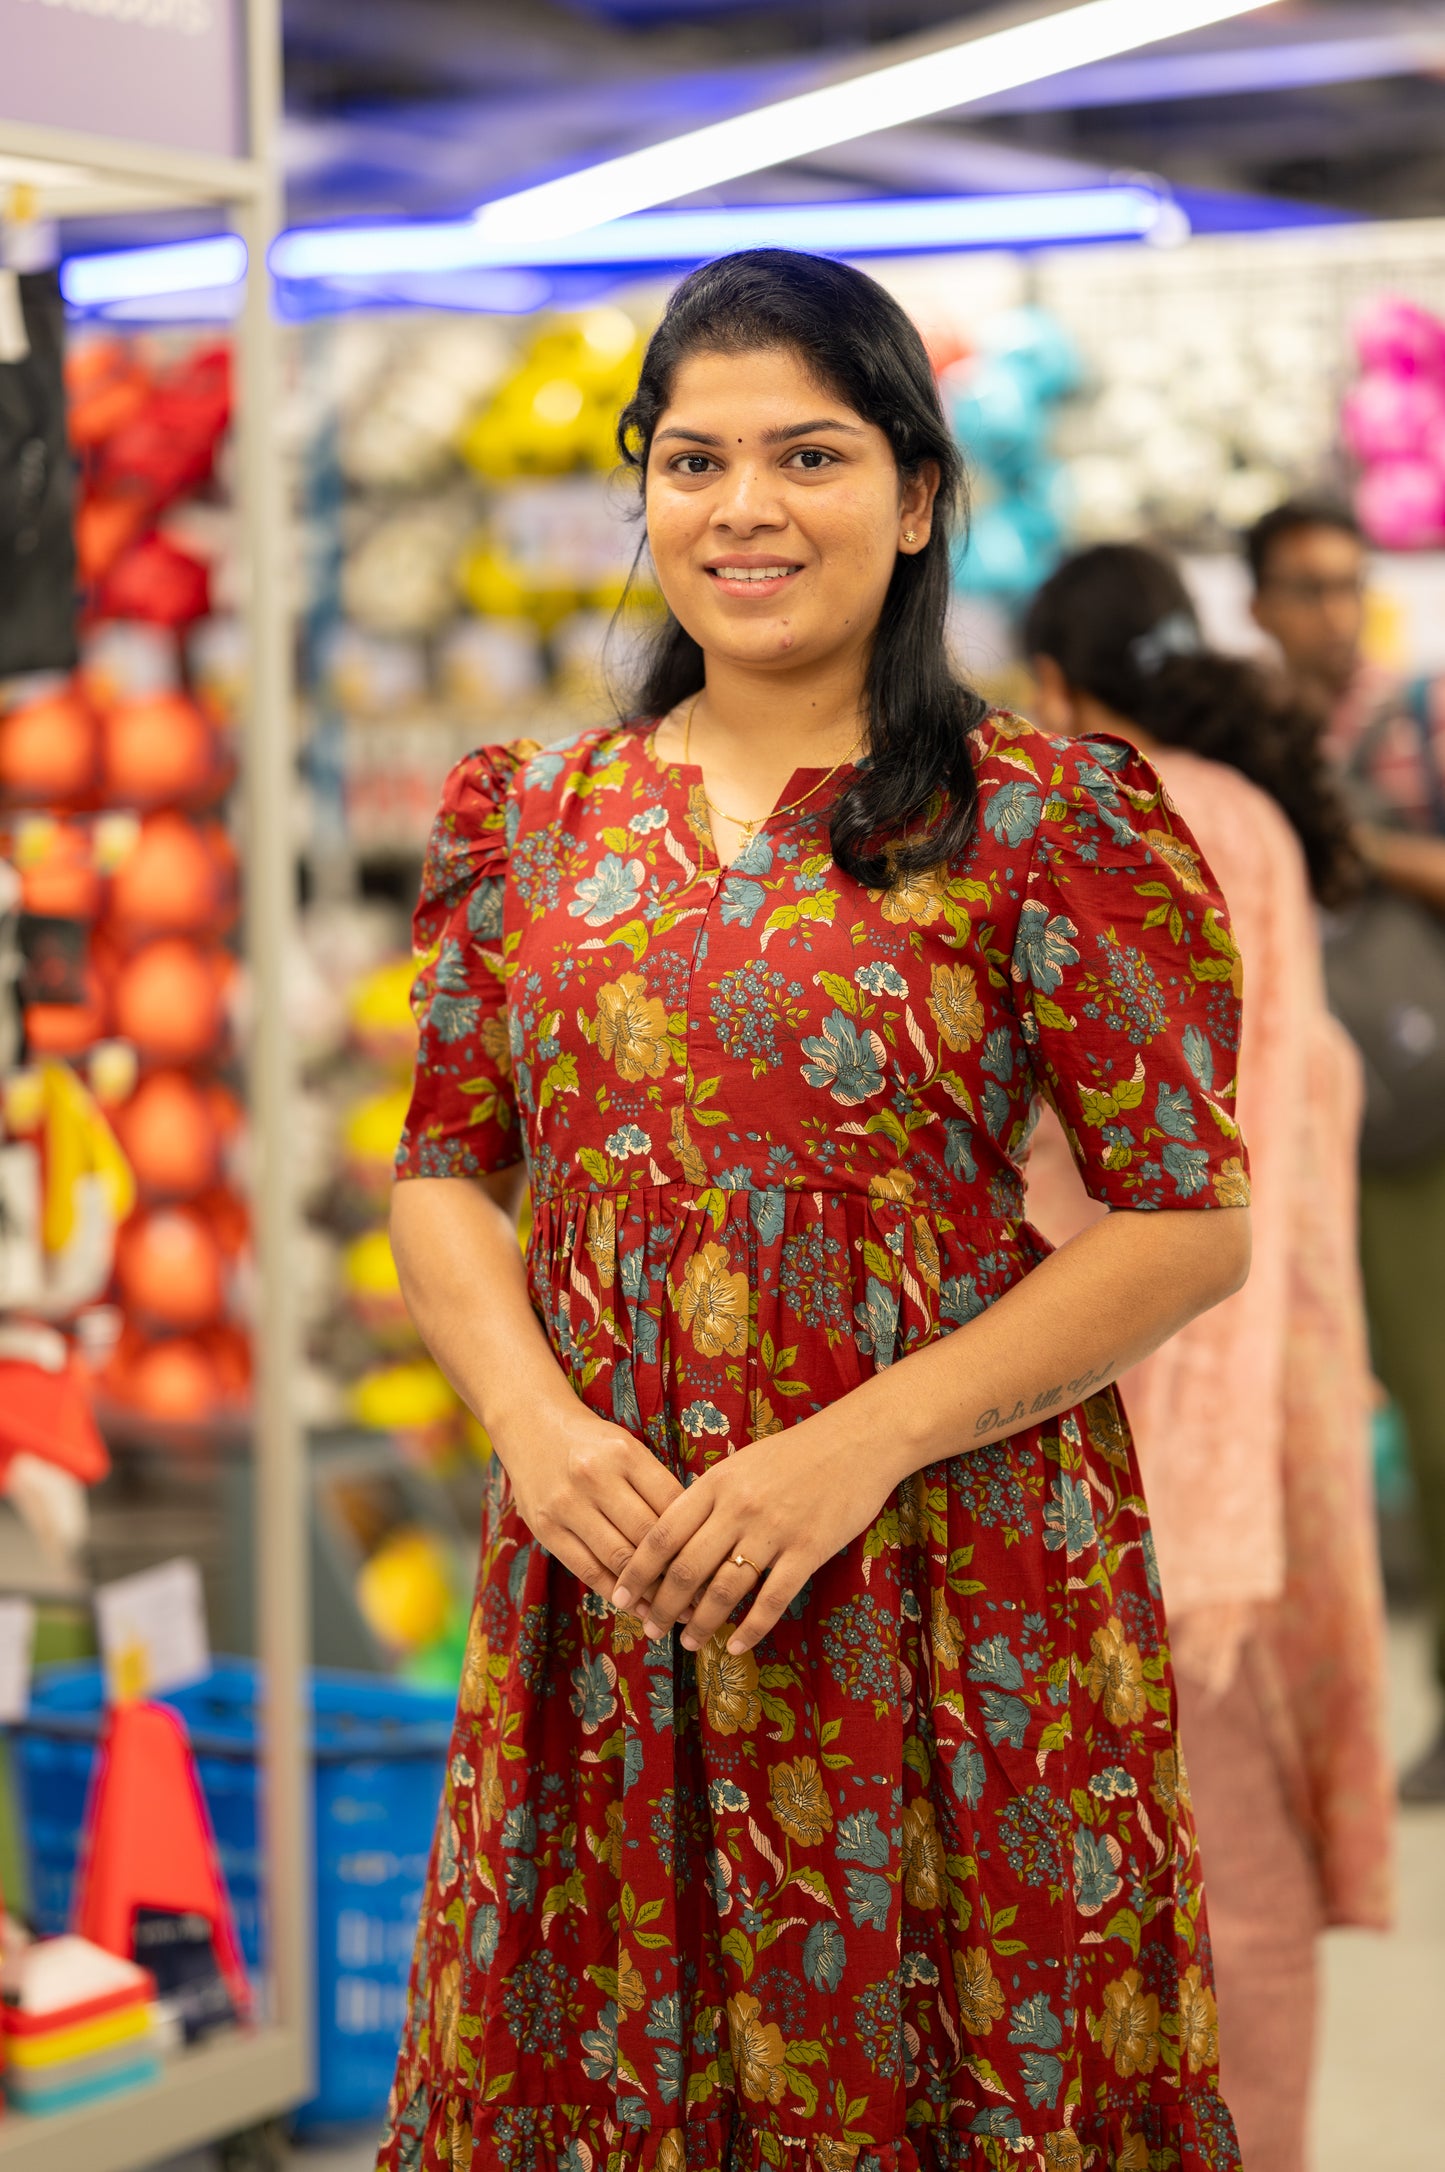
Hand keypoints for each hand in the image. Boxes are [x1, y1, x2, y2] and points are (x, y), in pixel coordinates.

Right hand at [498, 1401, 684, 1608]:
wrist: (531, 1425)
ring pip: (619, 1558)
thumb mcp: (627, 1448)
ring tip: (673, 1608)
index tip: (713, 1561)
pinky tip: (636, 1605)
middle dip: (677, 1569)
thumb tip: (696, 1534)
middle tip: (701, 1595)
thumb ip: (655, 1484)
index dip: (695, 1537)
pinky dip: (615, 1592)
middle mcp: (595, 1476)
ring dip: (649, 1589)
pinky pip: (587, 1570)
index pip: (671, 1502)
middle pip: (647, 1535)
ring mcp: (567, 1504)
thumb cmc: (592, 1442)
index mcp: (625, 1452)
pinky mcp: (546, 1529)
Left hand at [610, 1415, 896, 1655]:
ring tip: (688, 1643)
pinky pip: (772, 1600)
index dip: (636, 1569)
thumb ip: (708, 1497)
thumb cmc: (795, 1454)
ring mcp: (774, 1531)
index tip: (618, 1594)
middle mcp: (738, 1508)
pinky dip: (750, 1629)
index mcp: (716, 1484)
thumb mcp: (741, 1464)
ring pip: (724, 1590)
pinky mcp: (808, 1550)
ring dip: (701, 1623)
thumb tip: (673, 1538)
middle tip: (650, 1629)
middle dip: (662, 1606)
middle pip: (687, 1568)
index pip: (663, 1533)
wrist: (856, 1442)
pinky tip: (736, 1647)